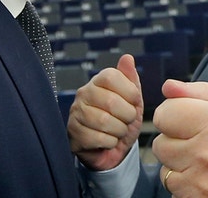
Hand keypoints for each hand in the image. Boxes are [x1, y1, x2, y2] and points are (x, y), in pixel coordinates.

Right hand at [68, 54, 143, 170]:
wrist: (111, 150)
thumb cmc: (121, 121)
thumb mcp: (132, 100)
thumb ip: (130, 79)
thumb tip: (127, 57)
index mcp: (98, 81)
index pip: (111, 76)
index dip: (129, 91)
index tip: (135, 102)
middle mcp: (84, 93)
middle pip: (110, 101)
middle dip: (127, 115)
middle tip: (127, 120)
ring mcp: (76, 113)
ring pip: (104, 121)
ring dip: (119, 130)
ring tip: (118, 130)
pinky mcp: (73, 133)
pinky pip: (98, 138)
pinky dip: (110, 142)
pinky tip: (108, 140)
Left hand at [153, 80, 207, 197]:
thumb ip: (200, 94)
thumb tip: (167, 87)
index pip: (164, 114)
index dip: (173, 115)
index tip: (186, 119)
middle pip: (160, 143)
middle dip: (176, 142)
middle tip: (202, 143)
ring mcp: (203, 182)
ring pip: (165, 170)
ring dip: (180, 166)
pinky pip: (175, 191)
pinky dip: (187, 186)